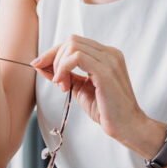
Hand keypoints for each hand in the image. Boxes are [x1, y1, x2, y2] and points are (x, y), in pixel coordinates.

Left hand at [31, 35, 147, 142]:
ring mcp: (109, 60)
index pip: (75, 43)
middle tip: (55, 81)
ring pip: (72, 45)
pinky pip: (77, 57)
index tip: (39, 65)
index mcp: (106, 55)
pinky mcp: (105, 71)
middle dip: (53, 57)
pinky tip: (63, 83)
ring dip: (59, 64)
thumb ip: (65, 75)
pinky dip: (64, 68)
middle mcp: (109, 53)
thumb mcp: (80, 88)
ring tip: (62, 85)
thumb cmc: (107, 110)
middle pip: (71, 41)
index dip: (54, 53)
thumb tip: (42, 65)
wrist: (127, 126)